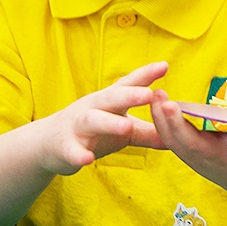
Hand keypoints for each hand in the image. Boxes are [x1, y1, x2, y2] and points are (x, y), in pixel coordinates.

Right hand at [34, 61, 167, 175]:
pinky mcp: (65, 147)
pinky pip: (71, 150)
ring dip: (109, 123)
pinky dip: (78, 154)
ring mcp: (78, 126)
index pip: (128, 84)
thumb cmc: (94, 131)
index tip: (164, 66)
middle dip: (130, 95)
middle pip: (112, 98)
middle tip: (149, 95)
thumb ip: (148, 131)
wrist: (49, 144)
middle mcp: (94, 107)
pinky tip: (87, 159)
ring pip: (93, 121)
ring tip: (127, 127)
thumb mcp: (123, 129)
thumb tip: (177, 136)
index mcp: (110, 101)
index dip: (145, 75)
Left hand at [150, 81, 226, 197]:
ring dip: (162, 123)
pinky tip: (154, 103)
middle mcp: (221, 160)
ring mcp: (203, 162)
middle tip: (167, 104)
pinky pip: (172, 142)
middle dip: (179, 127)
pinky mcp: (192, 159)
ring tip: (155, 96)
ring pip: (177, 145)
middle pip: (195, 147)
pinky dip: (160, 125)